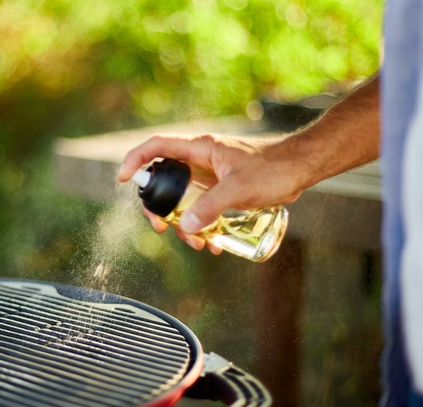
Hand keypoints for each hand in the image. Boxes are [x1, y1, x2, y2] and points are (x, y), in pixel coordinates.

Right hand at [118, 133, 307, 251]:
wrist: (300, 168)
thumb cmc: (273, 168)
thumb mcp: (239, 188)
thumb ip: (210, 206)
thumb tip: (185, 226)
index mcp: (199, 150)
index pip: (156, 147)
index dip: (135, 160)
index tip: (123, 179)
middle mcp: (200, 161)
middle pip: (164, 180)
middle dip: (159, 207)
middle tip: (160, 227)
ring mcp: (210, 176)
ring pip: (183, 200)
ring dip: (184, 223)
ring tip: (197, 244)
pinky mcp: (221, 189)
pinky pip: (202, 208)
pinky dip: (203, 226)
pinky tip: (214, 243)